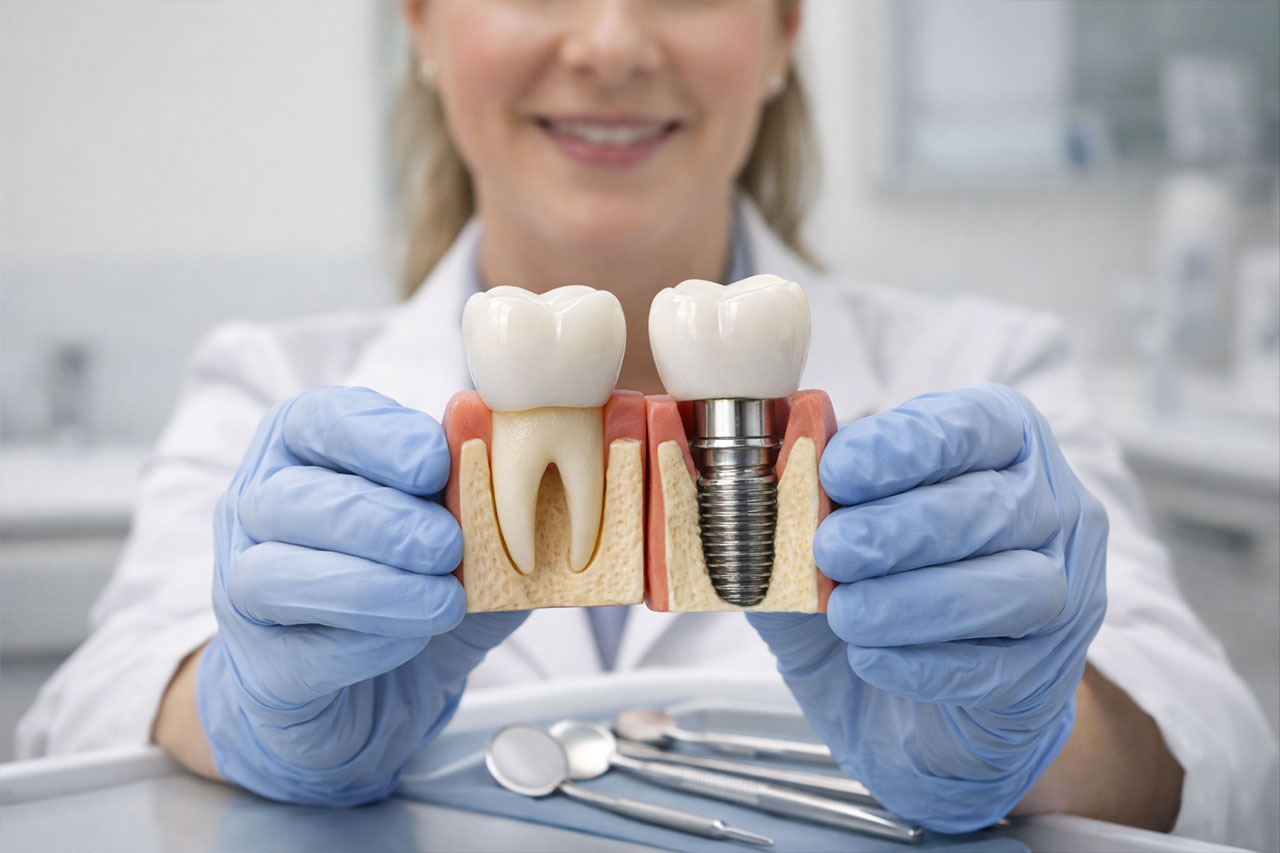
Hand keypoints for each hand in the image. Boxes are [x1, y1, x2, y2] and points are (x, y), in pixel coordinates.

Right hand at [197, 386, 525, 804]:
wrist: (366, 690)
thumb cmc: (410, 583)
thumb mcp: (457, 530)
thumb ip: (478, 493)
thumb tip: (507, 447)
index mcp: (303, 451)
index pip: (320, 421)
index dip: (377, 438)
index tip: (436, 462)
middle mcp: (257, 508)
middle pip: (296, 498)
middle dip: (382, 520)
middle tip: (450, 545)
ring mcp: (242, 587)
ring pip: (281, 574)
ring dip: (373, 586)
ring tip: (446, 600)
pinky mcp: (260, 665)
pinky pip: (300, 649)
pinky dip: (364, 643)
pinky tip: (413, 640)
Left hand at [748, 383, 1107, 831]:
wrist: (912, 715)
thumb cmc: (872, 600)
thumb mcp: (818, 543)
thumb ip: (793, 507)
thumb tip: (747, 480)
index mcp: (996, 447)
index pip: (972, 425)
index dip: (906, 446)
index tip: (837, 470)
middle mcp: (1048, 510)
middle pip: (993, 506)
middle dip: (904, 527)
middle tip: (832, 547)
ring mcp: (1063, 593)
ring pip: (1012, 586)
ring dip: (916, 598)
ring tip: (845, 612)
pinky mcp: (1047, 673)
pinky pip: (1001, 665)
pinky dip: (930, 662)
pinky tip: (873, 658)